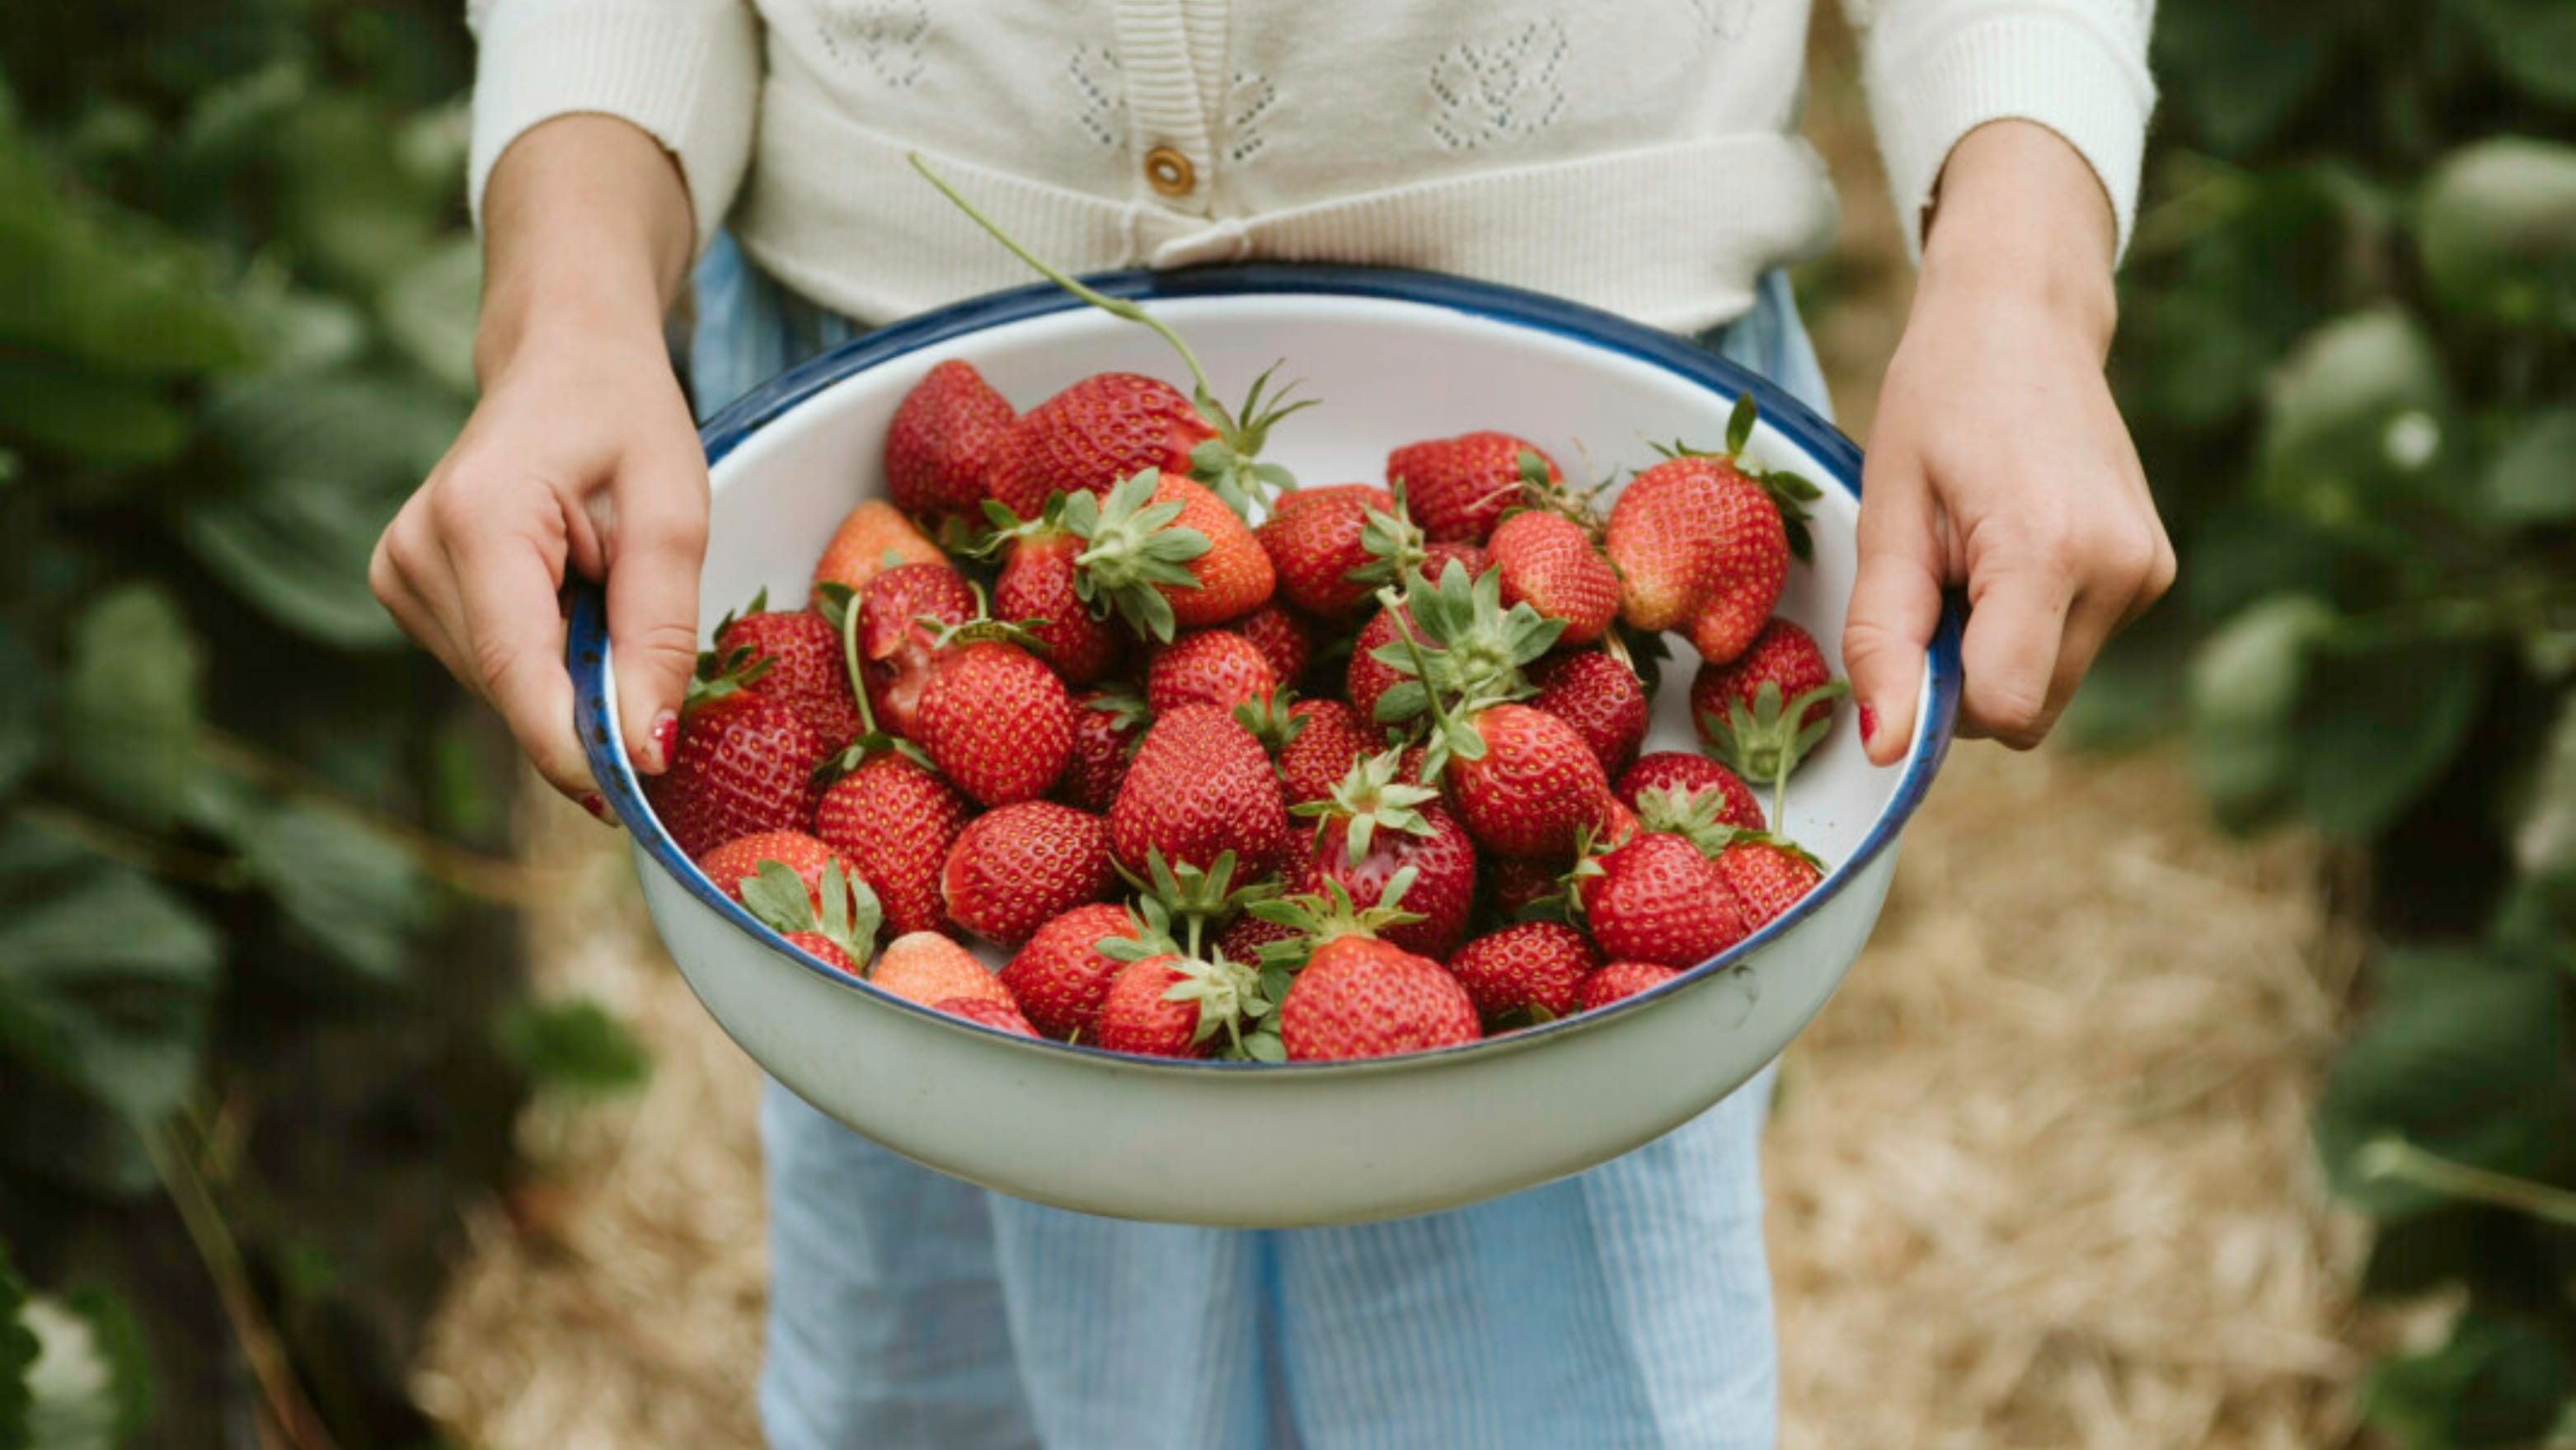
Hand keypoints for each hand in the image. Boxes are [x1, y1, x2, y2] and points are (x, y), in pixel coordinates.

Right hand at [371, 330, 706, 801]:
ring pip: (503, 684)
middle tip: (654, 652)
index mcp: (477, 518)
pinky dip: (546, 653)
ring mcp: (399, 571)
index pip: (516, 670)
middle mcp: (416, 550)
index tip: (631, 800)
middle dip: (588, 699)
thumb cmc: (624, 419)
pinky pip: (493, 663)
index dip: (573, 748)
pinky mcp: (406, 588)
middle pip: (513, 686)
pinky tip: (568, 594)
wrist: (564, 359)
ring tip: (603, 586)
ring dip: (569, 668)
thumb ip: (660, 633)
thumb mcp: (675, 513)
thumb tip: (644, 747)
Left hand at [1843, 121, 2174, 764]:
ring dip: (1995, 647)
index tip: (1905, 639)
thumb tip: (1886, 749)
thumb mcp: (1887, 518)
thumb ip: (1883, 640)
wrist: (2022, 318)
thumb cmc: (1938, 403)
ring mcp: (2149, 574)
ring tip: (1973, 552)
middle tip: (1934, 577)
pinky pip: (2071, 646)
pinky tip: (2010, 548)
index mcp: (2052, 552)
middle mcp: (2122, 571)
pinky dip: (2028, 623)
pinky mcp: (2154, 572)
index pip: (2004, 709)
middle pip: (2027, 709)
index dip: (1938, 701)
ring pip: (2049, 685)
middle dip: (1964, 674)